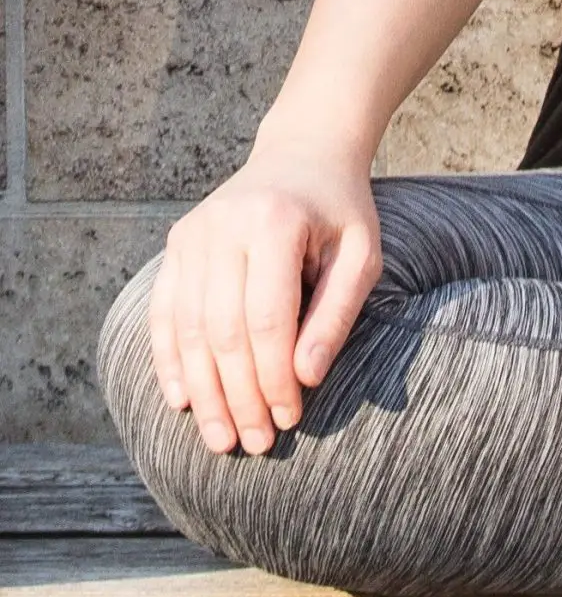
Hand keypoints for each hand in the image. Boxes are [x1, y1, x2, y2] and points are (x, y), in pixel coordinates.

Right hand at [149, 146, 379, 455]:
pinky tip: (183, 401)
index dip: (275, 377)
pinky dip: (170, 360)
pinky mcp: (178, 243)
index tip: (291, 418)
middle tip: (256, 444)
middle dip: (238, 396)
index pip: (267, 319)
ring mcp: (193, 232)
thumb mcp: (361, 252)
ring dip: (203, 392)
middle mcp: (224, 225)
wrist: (304, 152)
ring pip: (188, 329)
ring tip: (221, 438)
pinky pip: (165, 312)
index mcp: (275, 222)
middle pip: (222, 331)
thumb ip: (337, 313)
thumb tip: (308, 377)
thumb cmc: (340, 210)